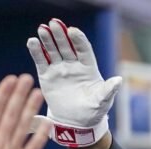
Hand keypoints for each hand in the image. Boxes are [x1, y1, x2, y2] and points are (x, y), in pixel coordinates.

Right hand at [0, 74, 48, 148]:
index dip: (4, 93)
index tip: (11, 80)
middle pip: (11, 114)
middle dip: (20, 95)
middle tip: (28, 79)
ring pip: (23, 127)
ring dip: (31, 108)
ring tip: (38, 93)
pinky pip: (33, 148)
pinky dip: (41, 134)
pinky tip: (47, 122)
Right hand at [26, 18, 121, 147]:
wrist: (76, 122)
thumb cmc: (93, 111)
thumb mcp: (102, 101)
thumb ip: (108, 90)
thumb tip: (118, 81)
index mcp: (88, 68)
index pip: (84, 50)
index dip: (79, 40)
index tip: (73, 31)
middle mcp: (73, 65)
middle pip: (67, 46)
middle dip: (61, 35)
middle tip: (54, 23)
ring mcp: (60, 69)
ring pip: (53, 51)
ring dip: (48, 39)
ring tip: (42, 29)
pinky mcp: (47, 76)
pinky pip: (41, 61)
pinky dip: (37, 51)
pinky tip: (32, 42)